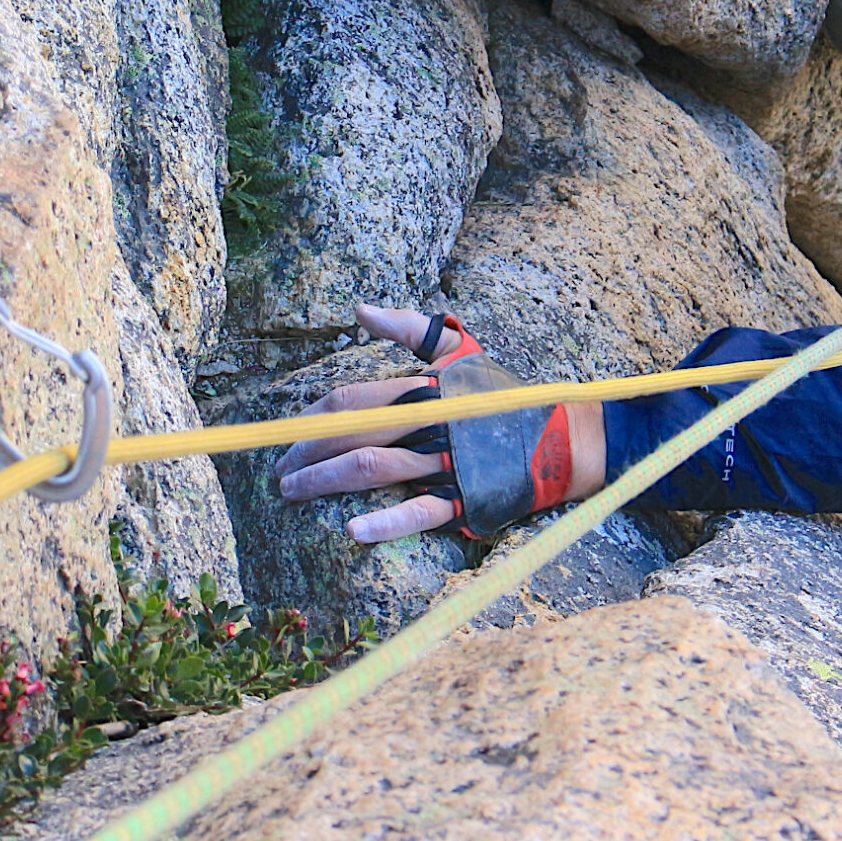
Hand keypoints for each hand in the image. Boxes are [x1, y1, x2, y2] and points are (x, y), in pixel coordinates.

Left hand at [275, 304, 606, 543]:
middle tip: (279, 472)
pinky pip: (421, 512)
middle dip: (306, 453)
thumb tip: (359, 309)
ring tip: (293, 494)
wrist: (562, 437)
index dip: (312, 418)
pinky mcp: (467, 499)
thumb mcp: (462, 351)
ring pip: (373, 468)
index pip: (351, 399)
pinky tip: (353, 531)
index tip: (289, 433)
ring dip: (324, 483)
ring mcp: (448, 461)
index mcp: (425, 386)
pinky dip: (386, 522)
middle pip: (351, 433)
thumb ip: (412, 328)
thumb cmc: (501, 395)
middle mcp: (431, 419)